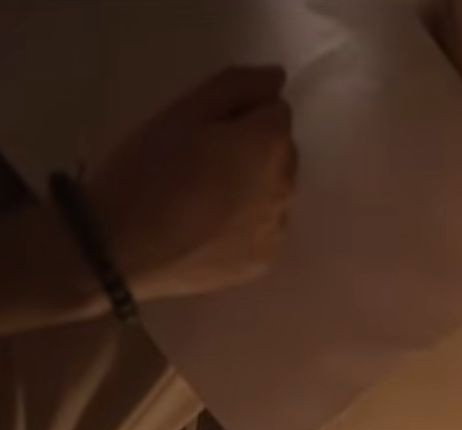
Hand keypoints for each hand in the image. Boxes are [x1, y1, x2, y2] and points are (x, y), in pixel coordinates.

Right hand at [86, 65, 295, 301]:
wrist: (117, 251)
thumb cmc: (144, 171)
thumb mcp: (181, 112)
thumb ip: (235, 87)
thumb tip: (276, 78)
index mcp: (269, 144)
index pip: (275, 111)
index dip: (239, 114)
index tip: (202, 129)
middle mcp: (287, 186)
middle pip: (280, 153)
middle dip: (251, 149)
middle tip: (196, 161)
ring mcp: (277, 229)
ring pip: (273, 192)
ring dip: (250, 187)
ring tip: (198, 197)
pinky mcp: (263, 261)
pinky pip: (262, 230)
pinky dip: (243, 224)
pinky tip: (203, 228)